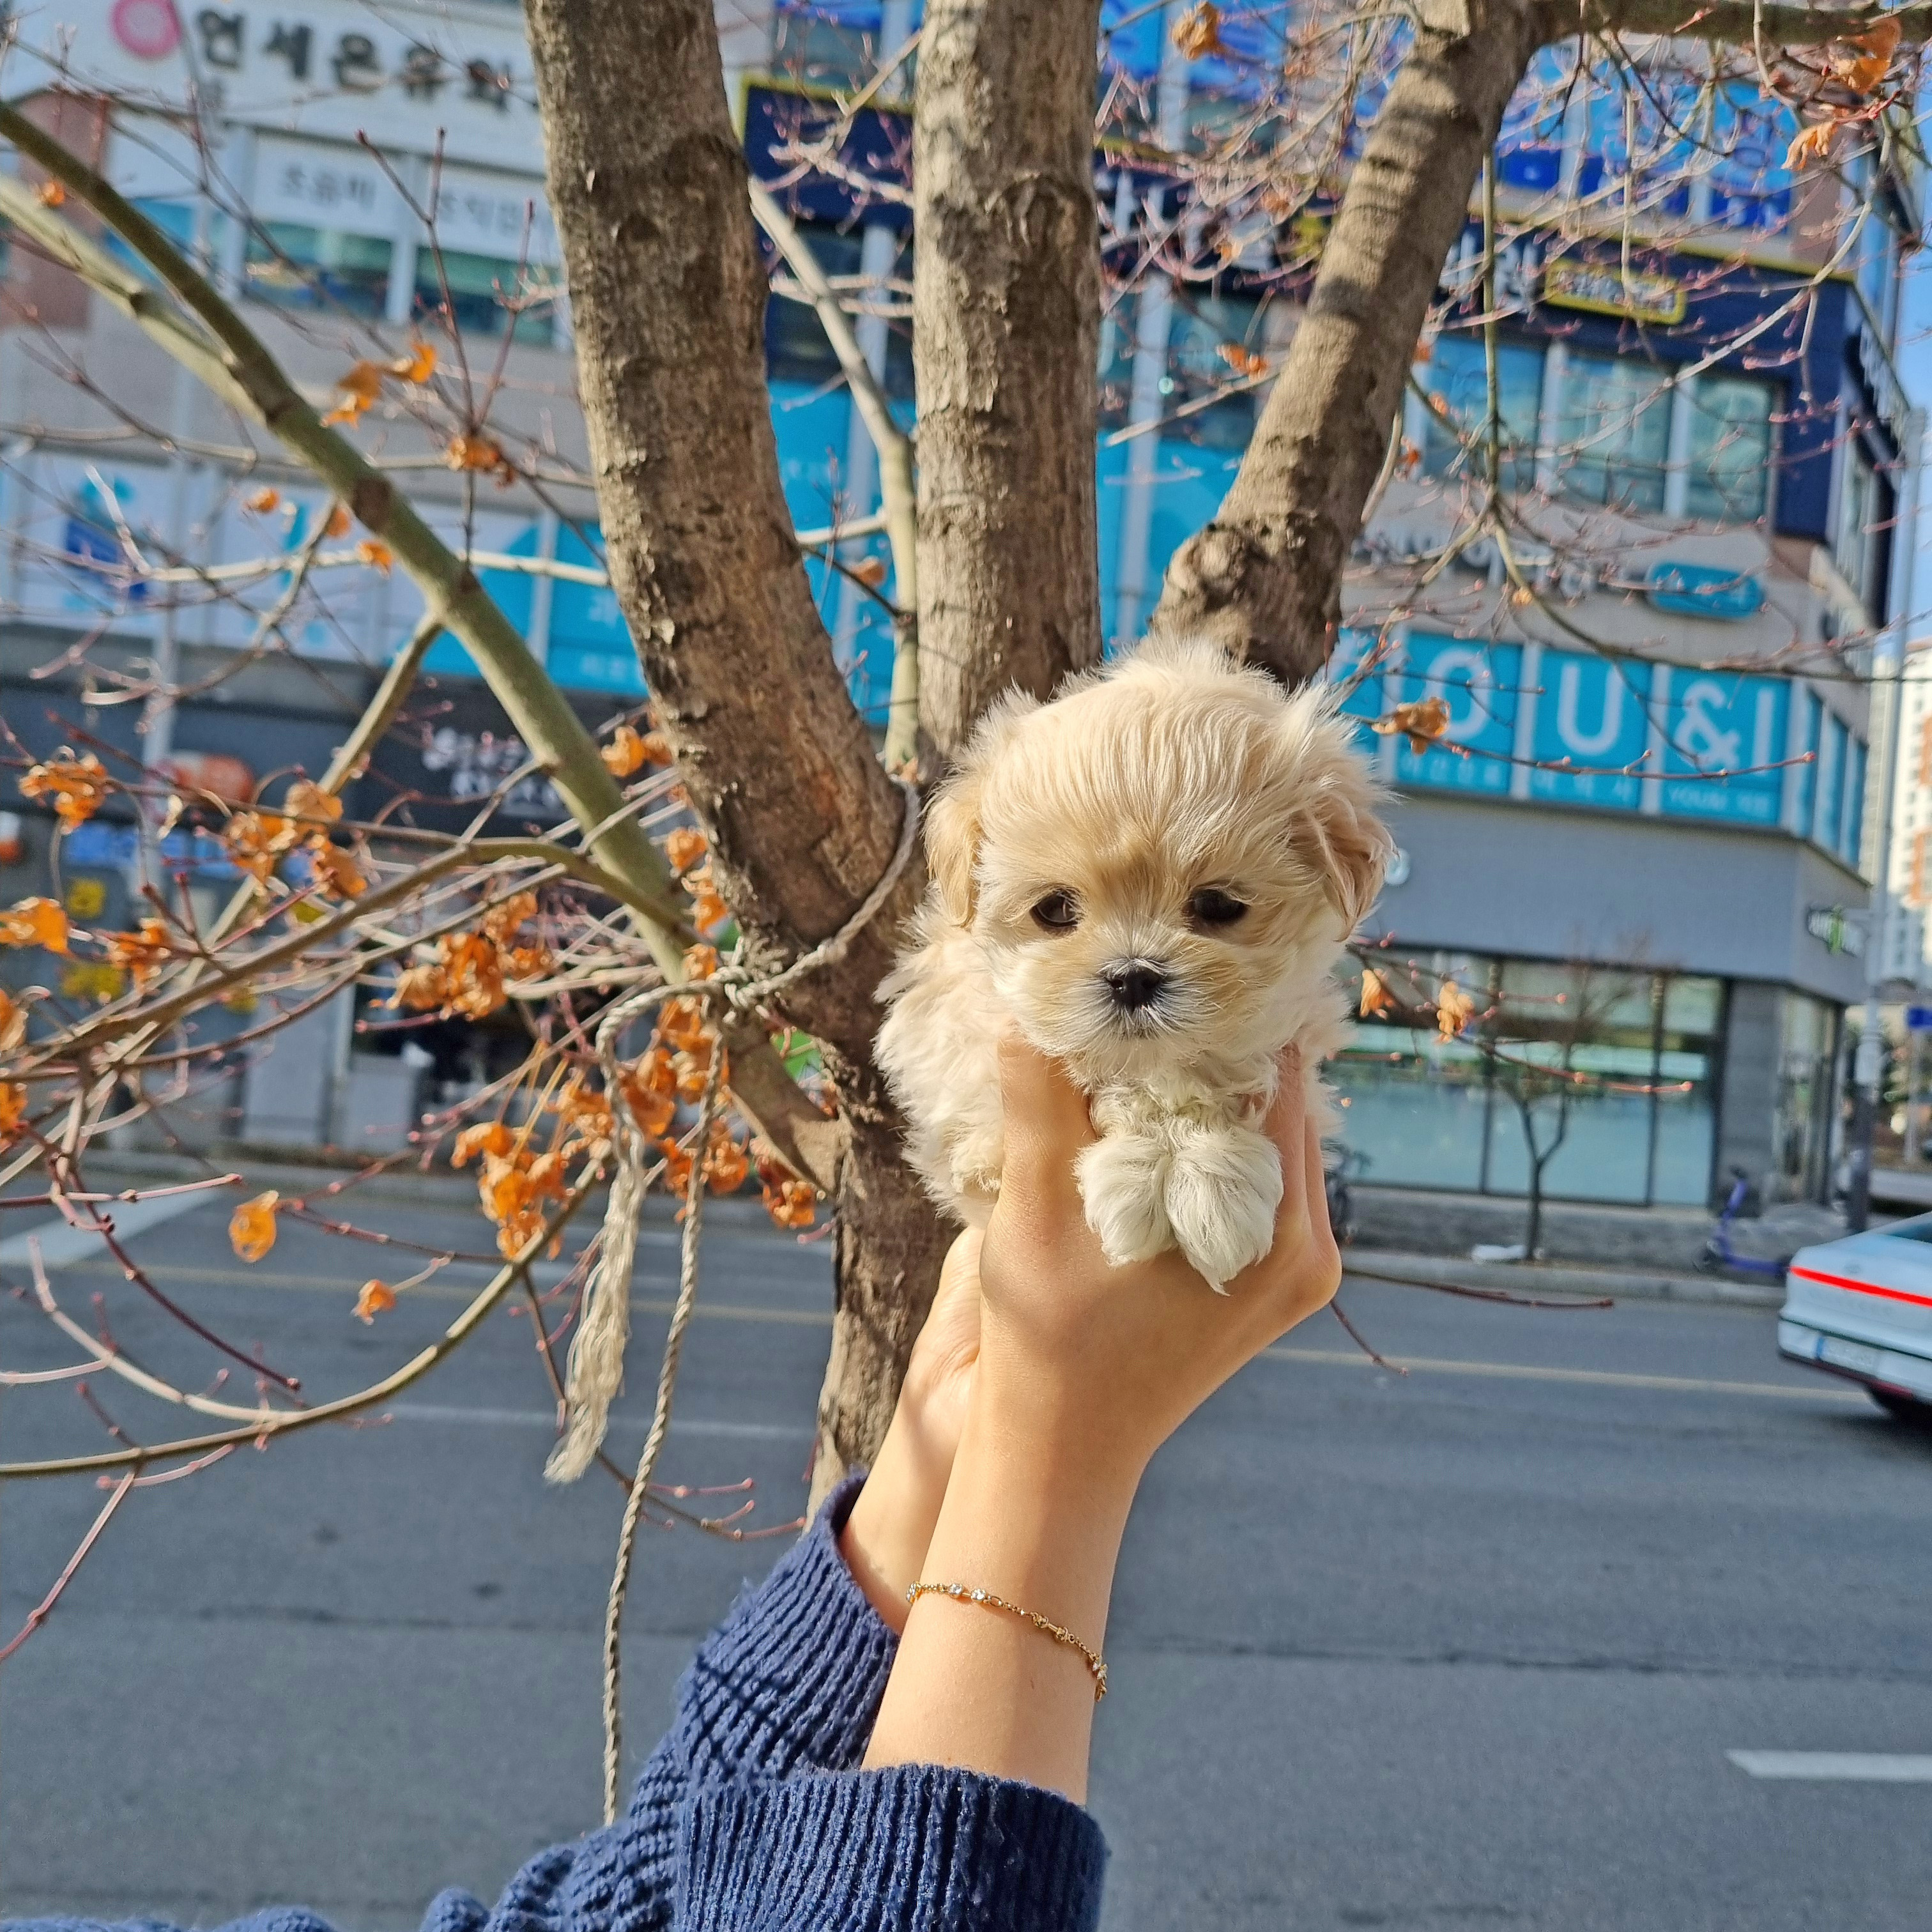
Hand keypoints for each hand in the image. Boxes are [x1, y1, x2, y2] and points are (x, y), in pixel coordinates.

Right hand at [864, 1039, 1338, 1798]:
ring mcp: (1298, 1270)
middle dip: (1215, 1049)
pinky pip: (1255, 1179)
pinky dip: (1208, 1139)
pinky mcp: (1271, 1281)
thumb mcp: (1036, 1213)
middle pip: (1280, 1103)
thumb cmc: (1049, 1346)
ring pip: (1268, 1137)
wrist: (1063, 1457)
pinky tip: (1147, 1116)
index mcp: (1277, 1232)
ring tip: (1141, 1046)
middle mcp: (1311, 1249)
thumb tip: (1025, 1007)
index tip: (1173, 969)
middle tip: (1150, 995)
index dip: (1224, 1014)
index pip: (1277, 1078)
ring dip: (1209, 1093)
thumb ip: (1038, 1103)